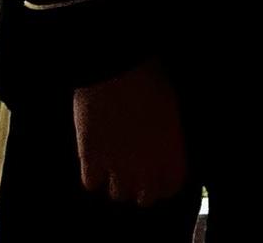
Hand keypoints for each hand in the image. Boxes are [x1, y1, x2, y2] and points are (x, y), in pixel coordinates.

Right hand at [73, 57, 189, 207]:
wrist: (115, 66)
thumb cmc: (148, 76)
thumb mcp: (170, 105)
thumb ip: (168, 136)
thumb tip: (163, 147)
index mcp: (170, 149)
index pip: (171, 186)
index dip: (164, 183)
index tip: (158, 177)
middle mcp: (146, 164)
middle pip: (145, 197)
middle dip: (141, 188)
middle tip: (134, 174)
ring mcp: (117, 164)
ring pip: (118, 194)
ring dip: (116, 182)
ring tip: (113, 166)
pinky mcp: (91, 159)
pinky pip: (91, 184)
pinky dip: (92, 175)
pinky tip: (94, 161)